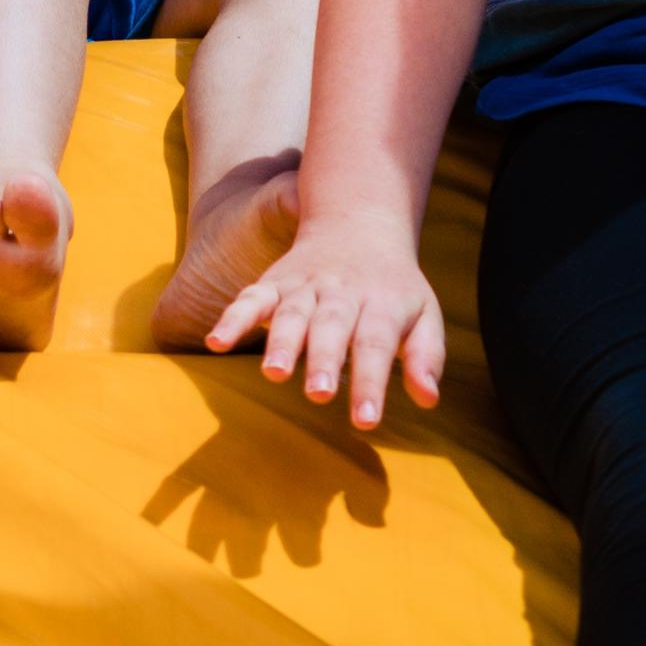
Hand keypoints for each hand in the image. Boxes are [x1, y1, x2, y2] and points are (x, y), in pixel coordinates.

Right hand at [207, 219, 446, 432]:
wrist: (358, 224)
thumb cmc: (394, 288)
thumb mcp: (424, 314)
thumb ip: (426, 356)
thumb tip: (428, 400)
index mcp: (382, 303)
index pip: (375, 344)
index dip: (370, 382)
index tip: (366, 421)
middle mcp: (341, 292)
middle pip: (331, 326)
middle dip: (322, 360)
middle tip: (318, 394)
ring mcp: (304, 286)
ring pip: (291, 313)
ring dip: (281, 342)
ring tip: (273, 373)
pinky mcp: (274, 283)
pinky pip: (250, 297)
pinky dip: (232, 317)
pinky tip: (217, 342)